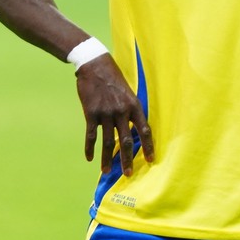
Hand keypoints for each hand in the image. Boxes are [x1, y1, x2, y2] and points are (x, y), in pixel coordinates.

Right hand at [75, 57, 153, 175]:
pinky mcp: (91, 113)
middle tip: (128, 173)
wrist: (94, 65)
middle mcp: (121, 111)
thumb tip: (133, 127)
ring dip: (107, 158)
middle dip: (127, 160)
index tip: (150, 161)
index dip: (148, 147)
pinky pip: (91, 135)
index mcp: (134, 106)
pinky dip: (90, 148)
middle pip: (126, 141)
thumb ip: (130, 109)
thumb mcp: (128, 91)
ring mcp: (105, 113)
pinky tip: (90, 158)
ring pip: (107, 141)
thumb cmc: (112, 77)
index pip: (144, 131)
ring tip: (106, 171)